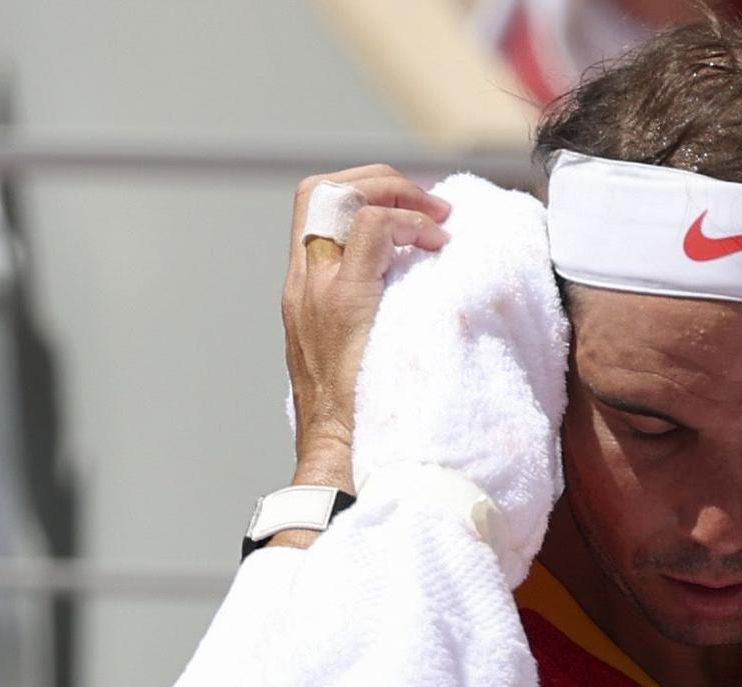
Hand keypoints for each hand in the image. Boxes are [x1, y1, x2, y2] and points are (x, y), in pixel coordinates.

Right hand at [283, 165, 451, 483]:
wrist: (339, 452)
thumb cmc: (358, 414)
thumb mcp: (352, 354)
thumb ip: (368, 315)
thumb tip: (416, 294)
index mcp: (302, 290)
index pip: (316, 206)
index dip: (365, 191)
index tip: (411, 210)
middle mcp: (303, 282)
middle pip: (321, 188)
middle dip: (380, 180)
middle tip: (431, 203)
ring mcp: (319, 290)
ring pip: (341, 195)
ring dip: (399, 194)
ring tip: (439, 219)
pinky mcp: (345, 302)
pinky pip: (371, 230)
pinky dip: (408, 224)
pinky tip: (437, 247)